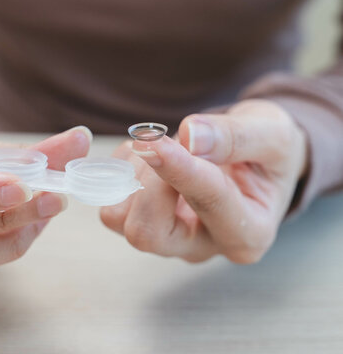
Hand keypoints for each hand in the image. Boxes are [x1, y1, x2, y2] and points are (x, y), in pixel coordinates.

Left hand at [101, 100, 307, 262]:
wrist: (253, 162)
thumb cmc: (268, 152)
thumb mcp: (271, 135)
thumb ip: (236, 137)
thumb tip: (190, 135)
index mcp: (247, 233)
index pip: (207, 203)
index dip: (179, 170)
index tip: (157, 142)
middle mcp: (202, 246)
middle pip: (147, 233)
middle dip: (148, 181)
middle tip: (164, 140)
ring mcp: (168, 240)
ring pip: (120, 220)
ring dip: (134, 173)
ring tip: (164, 147)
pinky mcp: (142, 226)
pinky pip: (110, 204)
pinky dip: (122, 171)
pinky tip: (150, 156)